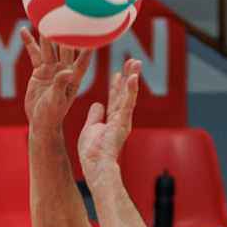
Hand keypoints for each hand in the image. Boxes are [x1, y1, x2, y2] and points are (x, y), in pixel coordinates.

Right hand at [21, 27, 91, 130]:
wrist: (41, 121)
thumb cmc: (53, 115)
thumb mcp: (57, 102)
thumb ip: (61, 86)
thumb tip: (67, 71)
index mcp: (73, 78)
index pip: (83, 61)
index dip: (88, 49)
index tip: (95, 33)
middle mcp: (64, 70)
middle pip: (65, 49)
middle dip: (66, 34)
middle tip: (67, 17)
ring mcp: (51, 69)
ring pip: (49, 48)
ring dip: (47, 35)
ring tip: (44, 18)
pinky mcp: (39, 70)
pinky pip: (34, 54)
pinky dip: (29, 42)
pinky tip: (25, 30)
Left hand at [76, 58, 140, 172]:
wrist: (95, 165)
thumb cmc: (92, 152)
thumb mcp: (90, 128)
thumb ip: (95, 115)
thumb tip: (97, 104)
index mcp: (113, 120)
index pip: (115, 99)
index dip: (116, 86)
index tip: (117, 73)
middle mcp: (120, 118)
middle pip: (125, 93)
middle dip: (128, 76)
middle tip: (132, 61)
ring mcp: (123, 120)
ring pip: (129, 94)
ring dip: (132, 77)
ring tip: (136, 62)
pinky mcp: (123, 122)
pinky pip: (128, 102)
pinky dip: (131, 89)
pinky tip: (133, 76)